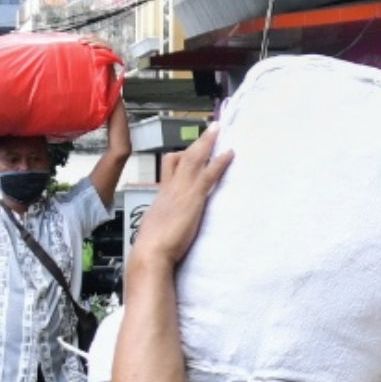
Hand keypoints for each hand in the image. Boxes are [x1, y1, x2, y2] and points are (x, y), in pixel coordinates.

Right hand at [129, 130, 230, 270]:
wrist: (151, 251)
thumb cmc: (153, 245)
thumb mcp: (156, 224)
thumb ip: (165, 218)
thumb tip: (169, 220)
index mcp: (161, 193)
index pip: (168, 166)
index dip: (180, 155)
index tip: (189, 149)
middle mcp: (170, 187)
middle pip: (180, 156)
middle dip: (196, 142)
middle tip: (211, 129)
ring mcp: (181, 189)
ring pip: (194, 158)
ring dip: (208, 142)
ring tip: (219, 129)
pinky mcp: (193, 196)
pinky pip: (208, 173)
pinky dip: (220, 161)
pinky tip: (229, 154)